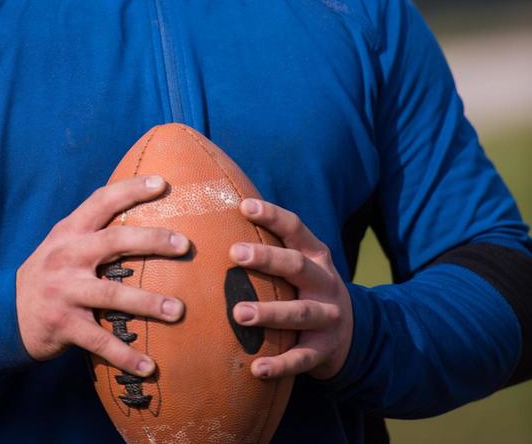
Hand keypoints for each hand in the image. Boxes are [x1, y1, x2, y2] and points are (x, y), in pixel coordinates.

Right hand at [16, 175, 189, 376]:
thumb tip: (140, 213)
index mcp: (69, 232)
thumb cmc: (48, 273)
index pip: (101, 201)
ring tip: (179, 310)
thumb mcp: (62, 243)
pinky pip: (99, 341)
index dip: (131, 189)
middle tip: (184, 245)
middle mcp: (67, 256)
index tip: (163, 183)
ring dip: (148, 304)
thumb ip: (93, 230)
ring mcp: (65, 291)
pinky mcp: (63, 325)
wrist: (3, 313)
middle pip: (114, 242)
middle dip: (152, 241)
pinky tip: (150, 366)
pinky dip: (125, 355)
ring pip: (112, 295)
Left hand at [230, 198, 352, 380]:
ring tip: (238, 314)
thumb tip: (223, 217)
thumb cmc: (306, 288)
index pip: (295, 228)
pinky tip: (257, 368)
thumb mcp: (301, 263)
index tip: (244, 206)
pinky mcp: (324, 350)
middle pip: (297, 265)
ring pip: (300, 313)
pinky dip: (280, 364)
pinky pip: (302, 358)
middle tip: (235, 253)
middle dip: (267, 258)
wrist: (350, 333)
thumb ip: (273, 246)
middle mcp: (325, 282)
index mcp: (317, 255)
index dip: (272, 215)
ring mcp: (328, 317)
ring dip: (269, 312)